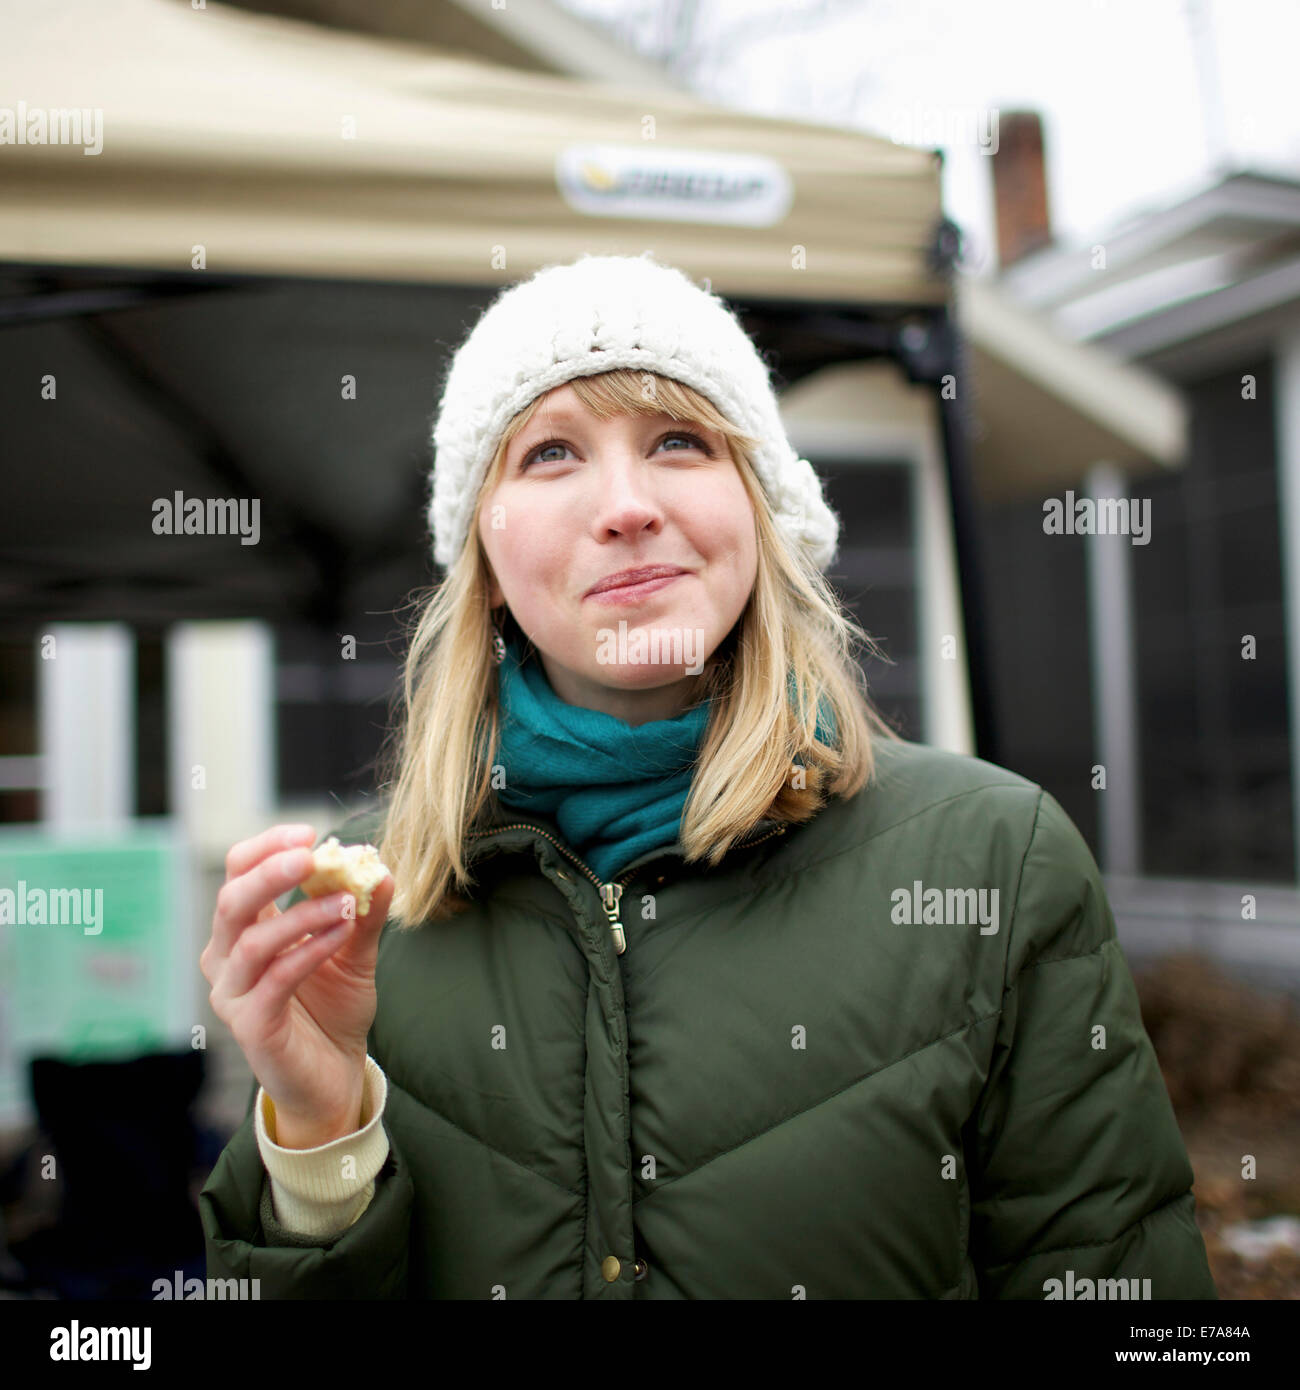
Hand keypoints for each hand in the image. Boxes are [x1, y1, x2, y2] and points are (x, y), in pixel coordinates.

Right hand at [200, 823, 393, 1146]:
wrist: (335, 1076)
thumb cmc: (333, 1009)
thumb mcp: (355, 952)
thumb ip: (364, 913)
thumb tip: (380, 868)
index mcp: (244, 931)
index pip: (237, 874)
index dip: (266, 848)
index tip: (308, 833)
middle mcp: (226, 959)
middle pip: (232, 902)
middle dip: (271, 872)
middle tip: (311, 855)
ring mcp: (234, 995)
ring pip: (253, 942)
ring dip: (303, 914)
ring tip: (347, 902)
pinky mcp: (251, 1026)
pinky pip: (276, 980)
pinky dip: (310, 950)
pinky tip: (342, 934)